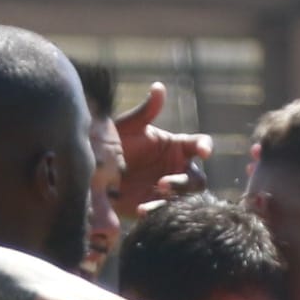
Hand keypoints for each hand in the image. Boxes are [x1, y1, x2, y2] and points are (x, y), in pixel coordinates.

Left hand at [114, 82, 212, 215]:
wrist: (94, 172)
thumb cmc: (114, 143)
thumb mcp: (128, 127)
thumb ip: (145, 111)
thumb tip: (159, 87)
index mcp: (177, 147)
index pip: (199, 144)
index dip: (205, 146)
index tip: (204, 151)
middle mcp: (177, 169)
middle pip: (196, 179)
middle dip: (183, 182)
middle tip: (162, 183)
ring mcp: (168, 191)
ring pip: (184, 199)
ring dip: (173, 198)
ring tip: (152, 195)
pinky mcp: (155, 206)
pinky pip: (164, 212)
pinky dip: (156, 211)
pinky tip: (142, 210)